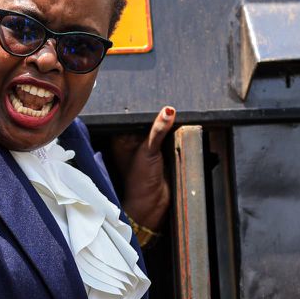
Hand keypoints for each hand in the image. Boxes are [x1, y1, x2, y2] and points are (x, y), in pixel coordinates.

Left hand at [111, 106, 175, 231]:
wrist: (153, 204)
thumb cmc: (140, 182)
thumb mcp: (149, 151)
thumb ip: (158, 130)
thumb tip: (168, 111)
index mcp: (122, 139)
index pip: (129, 116)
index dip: (139, 106)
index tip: (150, 93)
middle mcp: (133, 142)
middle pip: (144, 120)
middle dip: (155, 112)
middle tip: (166, 102)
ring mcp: (147, 147)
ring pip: (157, 128)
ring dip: (165, 122)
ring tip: (172, 112)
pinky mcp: (161, 153)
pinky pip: (167, 136)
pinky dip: (172, 131)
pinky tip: (177, 126)